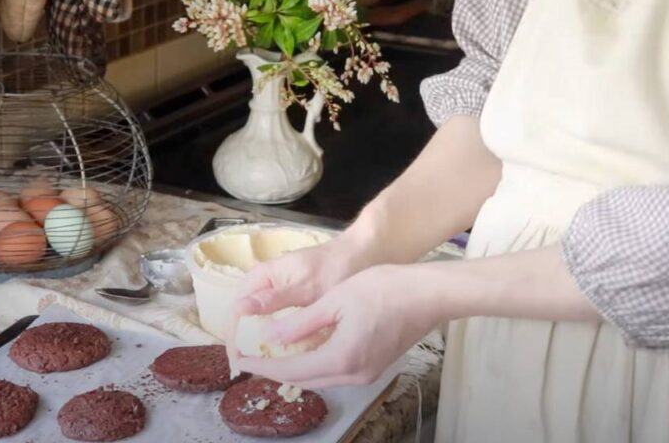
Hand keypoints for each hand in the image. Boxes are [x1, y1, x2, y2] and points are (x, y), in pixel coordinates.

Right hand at [226, 231, 373, 359]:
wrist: (361, 256)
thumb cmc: (333, 269)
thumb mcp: (305, 287)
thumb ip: (274, 299)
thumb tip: (240, 309)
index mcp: (261, 277)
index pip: (235, 310)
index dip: (234, 337)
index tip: (239, 362)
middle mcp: (264, 283)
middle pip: (243, 316)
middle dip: (244, 342)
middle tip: (251, 368)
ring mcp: (277, 290)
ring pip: (258, 319)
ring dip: (257, 340)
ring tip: (263, 365)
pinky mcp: (291, 298)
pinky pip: (274, 319)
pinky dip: (275, 335)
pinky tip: (282, 351)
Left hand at [233, 264, 440, 388]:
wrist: (427, 295)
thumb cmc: (384, 289)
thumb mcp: (335, 301)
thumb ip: (301, 324)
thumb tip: (271, 337)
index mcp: (341, 358)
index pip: (291, 370)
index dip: (262, 365)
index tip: (241, 359)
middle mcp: (354, 375)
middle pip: (304, 380)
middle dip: (274, 369)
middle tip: (250, 356)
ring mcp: (367, 374)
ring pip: (320, 378)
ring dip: (294, 368)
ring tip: (270, 353)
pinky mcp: (374, 367)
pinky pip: (335, 373)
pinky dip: (314, 364)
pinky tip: (302, 350)